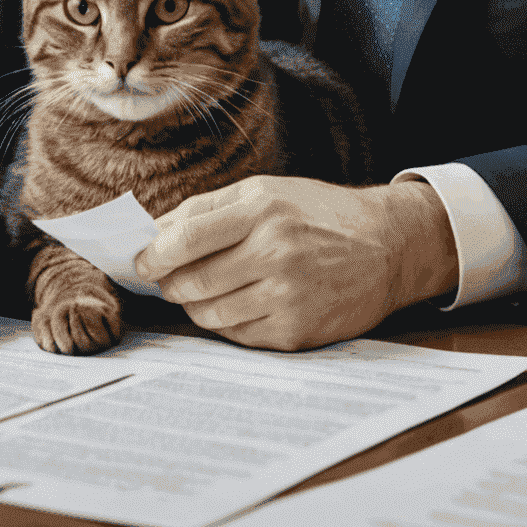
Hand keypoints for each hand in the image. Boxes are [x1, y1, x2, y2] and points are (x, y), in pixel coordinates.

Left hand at [133, 176, 458, 351]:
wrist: (387, 247)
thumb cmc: (318, 213)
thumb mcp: (267, 192)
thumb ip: (208, 210)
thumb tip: (153, 233)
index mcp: (263, 209)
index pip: (187, 237)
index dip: (153, 254)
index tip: (139, 261)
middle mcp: (275, 252)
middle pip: (191, 282)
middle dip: (169, 284)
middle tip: (166, 279)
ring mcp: (287, 295)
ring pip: (209, 314)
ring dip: (194, 305)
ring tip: (201, 290)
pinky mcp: (296, 331)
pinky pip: (237, 335)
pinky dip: (225, 322)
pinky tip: (236, 303)